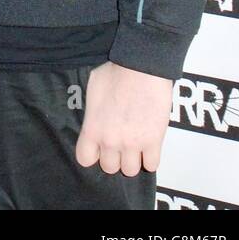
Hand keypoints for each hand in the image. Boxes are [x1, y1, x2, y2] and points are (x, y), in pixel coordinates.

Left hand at [75, 61, 173, 176]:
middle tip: (119, 144)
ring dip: (132, 160)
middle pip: (110, 168)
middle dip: (114, 157)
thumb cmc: (114, 73)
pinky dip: (150, 158)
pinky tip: (149, 146)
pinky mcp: (154, 142)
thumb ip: (93, 112)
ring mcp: (133, 144)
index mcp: (92, 128)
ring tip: (135, 146)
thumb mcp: (93, 91)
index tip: (98, 147)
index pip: (84, 159)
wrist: (141, 69)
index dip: (92, 154)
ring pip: (130, 170)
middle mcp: (110, 141)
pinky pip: (152, 165)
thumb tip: (97, 117)